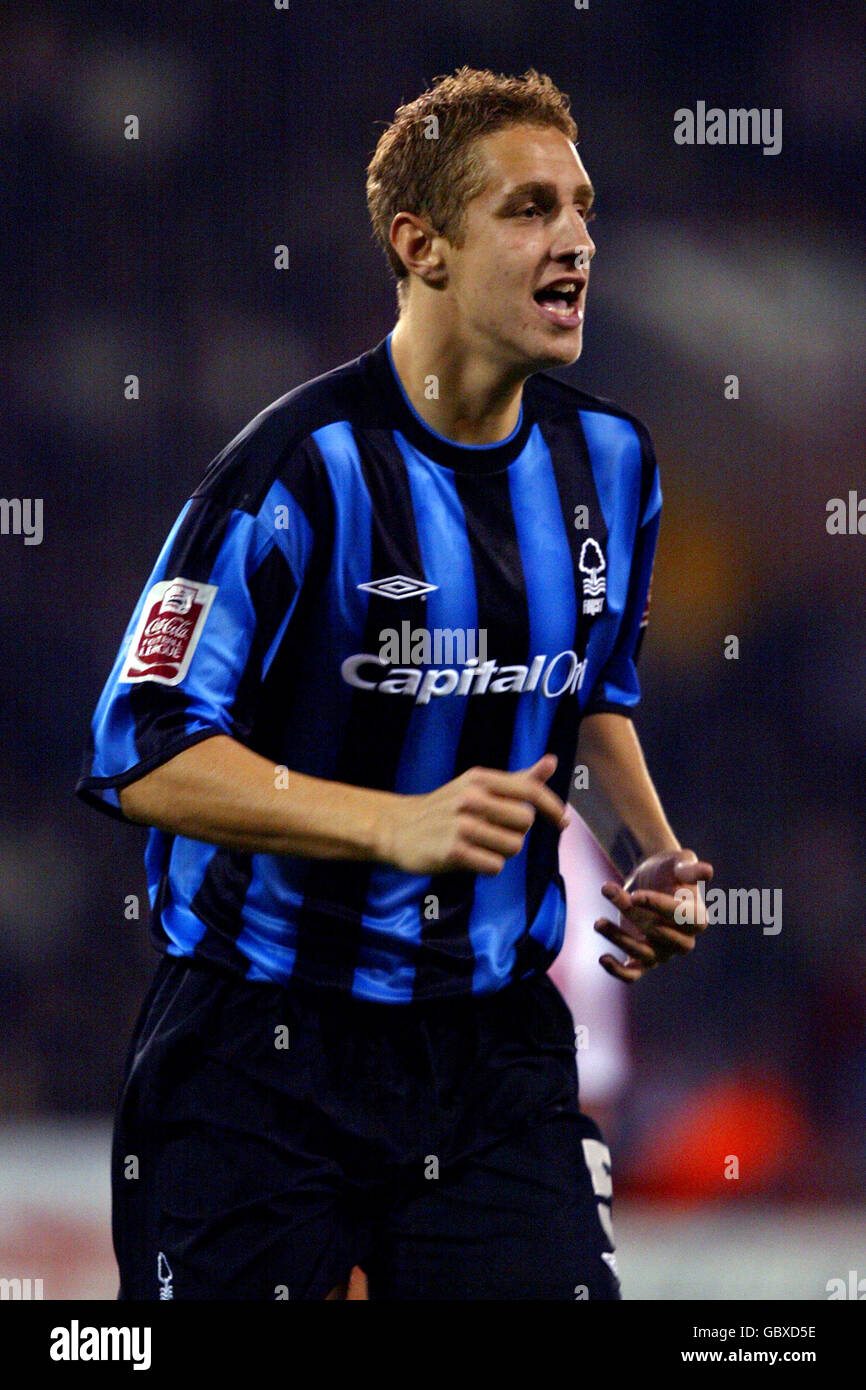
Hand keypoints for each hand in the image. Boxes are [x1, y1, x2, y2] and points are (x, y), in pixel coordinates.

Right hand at [381, 754, 567, 876]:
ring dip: (503, 852)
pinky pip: (495, 865)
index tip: (563, 822)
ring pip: (513, 846)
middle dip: (517, 832)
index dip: (553, 807)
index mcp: (480, 779)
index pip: (530, 790)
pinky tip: (472, 859)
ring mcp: (461, 824)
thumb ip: (517, 779)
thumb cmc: (445, 808)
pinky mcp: (453, 851)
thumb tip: (552, 762)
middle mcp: (471, 797)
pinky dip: (489, 867)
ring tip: (482, 847)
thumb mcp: (477, 785)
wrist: (398, 828)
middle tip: (496, 833)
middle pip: (525, 821)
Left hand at [594, 848, 712, 982]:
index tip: (636, 894)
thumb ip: (690, 868)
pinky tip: (603, 958)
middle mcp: (683, 940)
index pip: (685, 918)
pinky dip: (618, 971)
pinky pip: (633, 973)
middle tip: (610, 890)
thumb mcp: (679, 862)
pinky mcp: (642, 958)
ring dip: (619, 938)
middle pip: (661, 934)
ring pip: (643, 954)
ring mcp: (663, 952)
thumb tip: (707, 871)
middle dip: (634, 915)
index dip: (660, 907)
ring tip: (599, 922)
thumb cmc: (669, 868)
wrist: (651, 876)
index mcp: (697, 917)